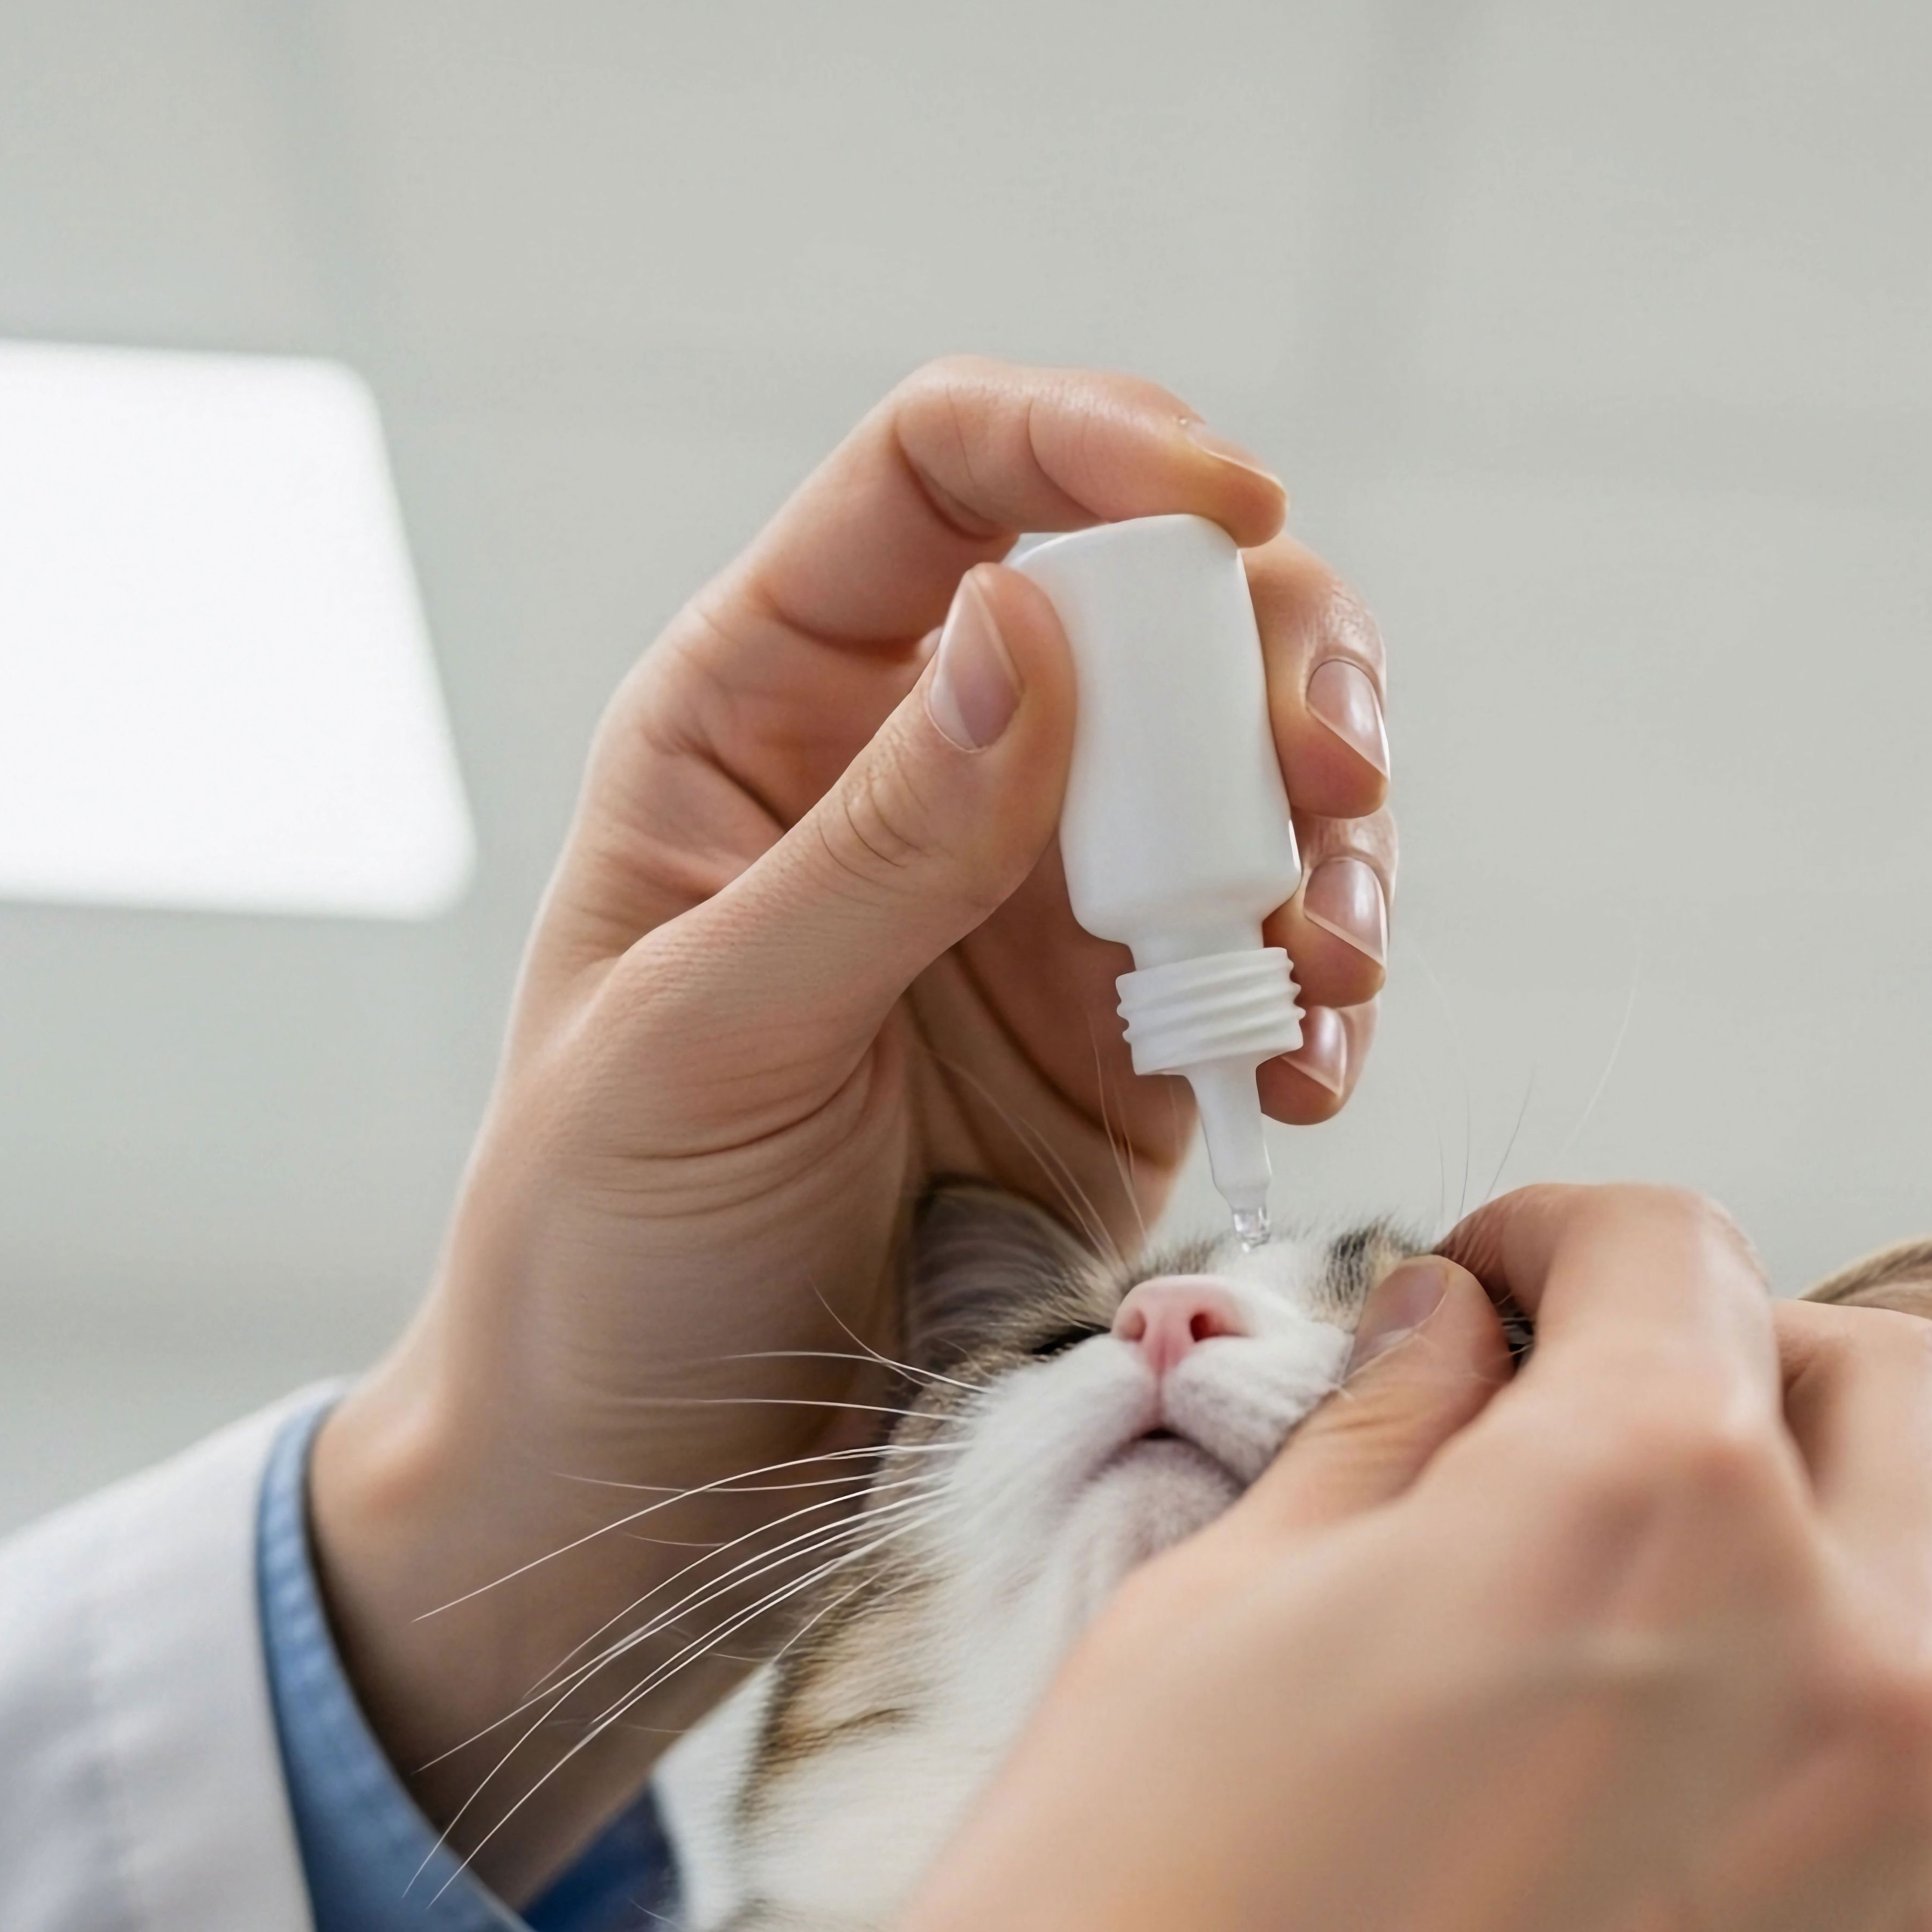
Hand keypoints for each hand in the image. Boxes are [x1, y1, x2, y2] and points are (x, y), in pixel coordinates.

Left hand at [313, 362, 1398, 1894]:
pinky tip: (1305, 1069)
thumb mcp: (700, 1043)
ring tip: (1326, 958)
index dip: (1092, 442)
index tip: (1228, 501)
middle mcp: (929, 773)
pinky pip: (1283, 952)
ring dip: (1331, 830)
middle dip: (1276, 654)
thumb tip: (1024, 626)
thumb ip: (873, 847)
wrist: (642, 1489)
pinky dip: (1330, 988)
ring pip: (1252, 763)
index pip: (943, 478)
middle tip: (1330, 776)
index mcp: (768, 715)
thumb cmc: (600, 1253)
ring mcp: (1047, 906)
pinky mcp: (1138, 1042)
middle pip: (1155, 598)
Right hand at [830, 1184, 1931, 1931]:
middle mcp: (1838, 1674)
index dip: (1567, 1246)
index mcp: (1636, 1507)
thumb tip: (1456, 1336)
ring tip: (1924, 1619)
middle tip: (1665, 1436)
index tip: (1512, 1298)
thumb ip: (1374, 1449)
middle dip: (1779, 1370)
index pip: (1673, 1259)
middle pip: (1922, 1401)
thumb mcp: (1201, 1629)